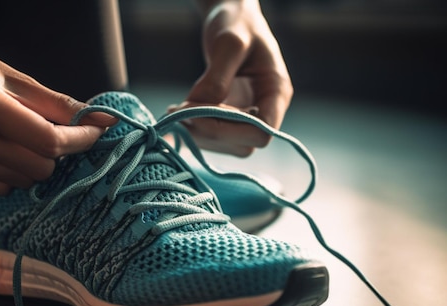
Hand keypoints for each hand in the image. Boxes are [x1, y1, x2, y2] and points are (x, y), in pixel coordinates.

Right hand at [0, 0, 115, 194]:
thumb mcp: (18, 79)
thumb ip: (61, 105)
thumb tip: (106, 121)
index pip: (45, 140)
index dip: (79, 140)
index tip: (96, 133)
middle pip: (36, 168)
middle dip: (56, 154)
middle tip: (54, 134)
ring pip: (19, 182)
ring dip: (33, 164)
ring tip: (20, 138)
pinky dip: (11, 173)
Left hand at [178, 0, 292, 156]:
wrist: (233, 17)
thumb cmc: (237, 22)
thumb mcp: (228, 42)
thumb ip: (216, 77)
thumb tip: (198, 109)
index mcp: (276, 92)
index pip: (262, 132)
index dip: (229, 130)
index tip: (197, 112)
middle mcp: (266, 108)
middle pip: (243, 144)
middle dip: (209, 132)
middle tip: (179, 112)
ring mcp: (248, 113)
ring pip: (227, 144)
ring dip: (198, 133)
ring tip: (174, 110)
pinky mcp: (231, 114)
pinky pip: (215, 134)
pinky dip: (194, 128)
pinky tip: (177, 111)